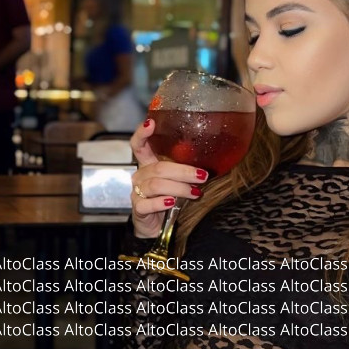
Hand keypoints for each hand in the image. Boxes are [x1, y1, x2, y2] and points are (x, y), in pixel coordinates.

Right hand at [129, 118, 208, 238]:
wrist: (155, 226)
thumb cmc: (168, 199)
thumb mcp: (177, 181)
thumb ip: (184, 169)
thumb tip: (210, 161)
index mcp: (148, 164)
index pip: (139, 145)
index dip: (142, 133)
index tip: (151, 122)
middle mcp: (140, 175)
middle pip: (159, 168)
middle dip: (183, 171)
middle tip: (202, 176)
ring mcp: (137, 192)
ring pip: (156, 185)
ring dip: (179, 188)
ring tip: (195, 192)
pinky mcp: (138, 208)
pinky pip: (148, 203)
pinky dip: (162, 202)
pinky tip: (173, 203)